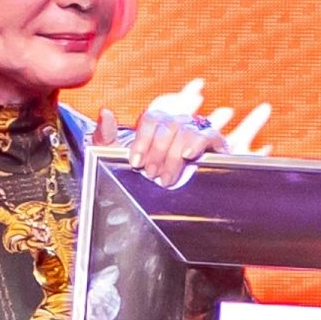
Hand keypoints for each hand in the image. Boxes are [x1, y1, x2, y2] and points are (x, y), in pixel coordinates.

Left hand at [95, 107, 227, 187]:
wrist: (173, 206)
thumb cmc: (145, 177)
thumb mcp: (117, 159)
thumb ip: (105, 136)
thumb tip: (105, 113)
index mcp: (157, 125)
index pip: (151, 118)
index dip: (143, 139)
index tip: (135, 161)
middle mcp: (178, 124)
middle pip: (169, 123)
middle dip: (157, 151)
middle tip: (151, 173)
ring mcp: (197, 132)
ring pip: (187, 129)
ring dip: (174, 154)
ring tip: (166, 178)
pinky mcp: (216, 144)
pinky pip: (210, 134)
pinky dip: (198, 142)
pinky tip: (187, 154)